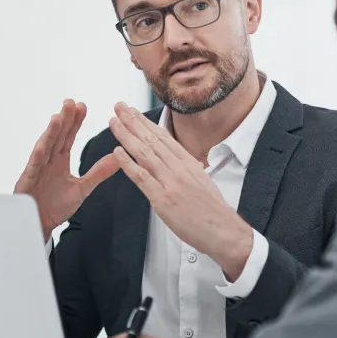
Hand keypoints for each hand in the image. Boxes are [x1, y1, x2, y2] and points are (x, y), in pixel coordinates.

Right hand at [14, 100, 121, 239]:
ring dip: (51, 132)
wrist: (40, 225)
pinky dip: (37, 157)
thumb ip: (98, 172)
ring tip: (58, 117)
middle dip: (63, 119)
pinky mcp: (28, 181)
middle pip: (56, 136)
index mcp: (59, 160)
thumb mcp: (82, 188)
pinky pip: (33, 168)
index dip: (74, 122)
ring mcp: (37, 169)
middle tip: (70, 102)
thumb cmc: (55, 206)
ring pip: (44, 147)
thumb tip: (118, 156)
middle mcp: (47, 160)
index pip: (68, 136)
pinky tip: (42, 147)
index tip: (82, 105)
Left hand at [108, 102, 255, 277]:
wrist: (223, 231)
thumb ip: (188, 168)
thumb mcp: (202, 181)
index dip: (146, 122)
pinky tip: (117, 151)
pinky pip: (141, 177)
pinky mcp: (162, 199)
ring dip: (126, 135)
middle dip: (133, 121)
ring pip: (144, 153)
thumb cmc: (213, 210)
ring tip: (113, 122)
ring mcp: (170, 182)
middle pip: (151, 139)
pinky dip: (128, 163)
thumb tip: (180, 159)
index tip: (133, 111)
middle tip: (118, 106)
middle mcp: (179, 168)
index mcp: (189, 162)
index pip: (163, 136)